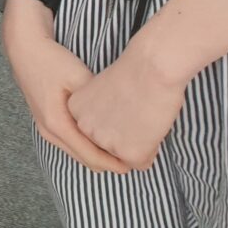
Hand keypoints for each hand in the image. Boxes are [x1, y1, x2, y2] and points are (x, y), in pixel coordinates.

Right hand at [2, 13, 130, 173]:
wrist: (24, 49)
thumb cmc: (50, 60)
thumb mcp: (79, 78)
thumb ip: (98, 102)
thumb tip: (124, 120)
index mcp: (57, 124)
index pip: (92, 157)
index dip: (117, 164)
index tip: (140, 163)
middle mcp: (49, 132)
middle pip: (86, 160)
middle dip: (112, 163)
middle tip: (139, 158)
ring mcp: (46, 129)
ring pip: (79, 153)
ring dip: (100, 155)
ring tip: (125, 148)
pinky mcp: (47, 123)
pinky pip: (72, 144)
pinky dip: (90, 146)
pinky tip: (104, 137)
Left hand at [66, 43, 187, 170]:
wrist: (151, 66)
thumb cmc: (133, 70)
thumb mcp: (101, 91)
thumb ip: (99, 112)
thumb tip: (112, 128)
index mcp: (75, 110)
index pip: (94, 131)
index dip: (115, 121)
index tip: (124, 105)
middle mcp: (84, 128)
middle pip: (108, 146)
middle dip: (126, 136)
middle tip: (137, 111)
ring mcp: (105, 142)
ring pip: (125, 155)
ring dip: (139, 142)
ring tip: (144, 115)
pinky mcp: (128, 153)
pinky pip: (143, 161)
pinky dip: (152, 147)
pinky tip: (152, 125)